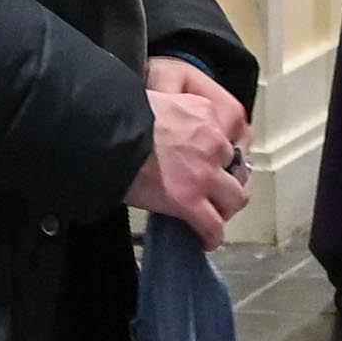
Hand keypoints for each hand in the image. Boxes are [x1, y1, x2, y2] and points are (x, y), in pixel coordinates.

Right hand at [134, 61, 254, 247]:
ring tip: (212, 218)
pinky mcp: (189, 200)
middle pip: (235, 170)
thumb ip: (173, 116)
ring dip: (223, 210)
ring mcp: (203, 173)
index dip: (218, 158)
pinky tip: (205, 240)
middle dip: (226, 184)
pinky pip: (212, 225)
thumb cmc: (120, 116)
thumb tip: (166, 131)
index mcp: (203, 113)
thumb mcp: (158, 101)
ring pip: (233, 199)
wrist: (106, 134)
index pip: (225, 139)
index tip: (210, 166)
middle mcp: (212, 142)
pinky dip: (211, 236)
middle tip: (214, 195)